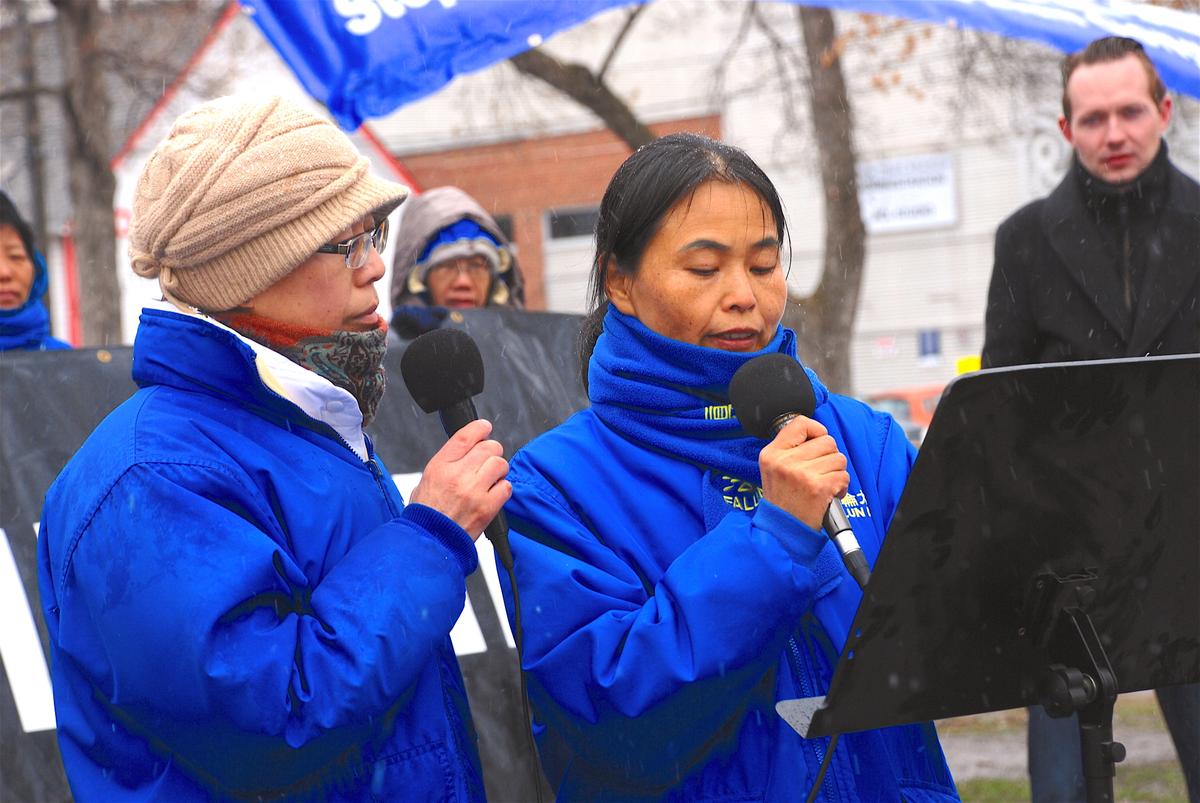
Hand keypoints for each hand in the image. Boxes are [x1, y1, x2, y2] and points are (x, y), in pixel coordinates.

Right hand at [409, 419, 510, 539]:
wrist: (429, 542)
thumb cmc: (426, 515)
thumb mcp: (425, 481)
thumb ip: (445, 465)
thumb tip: (464, 454)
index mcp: (440, 466)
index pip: (465, 436)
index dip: (479, 428)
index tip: (485, 428)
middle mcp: (458, 475)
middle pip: (488, 447)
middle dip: (492, 451)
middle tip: (488, 461)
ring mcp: (474, 491)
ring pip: (500, 464)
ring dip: (499, 469)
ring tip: (491, 479)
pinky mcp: (488, 507)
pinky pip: (506, 487)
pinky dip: (503, 489)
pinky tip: (493, 495)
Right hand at [758, 416, 849, 529]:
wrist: (782, 531)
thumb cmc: (782, 501)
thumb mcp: (773, 469)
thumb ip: (790, 449)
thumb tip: (819, 434)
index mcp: (772, 454)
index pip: (800, 423)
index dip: (816, 429)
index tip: (818, 440)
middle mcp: (785, 461)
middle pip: (827, 441)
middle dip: (829, 456)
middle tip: (820, 472)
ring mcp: (802, 474)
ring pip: (838, 458)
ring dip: (836, 473)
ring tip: (823, 484)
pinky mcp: (818, 487)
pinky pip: (843, 476)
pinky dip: (841, 487)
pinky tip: (829, 494)